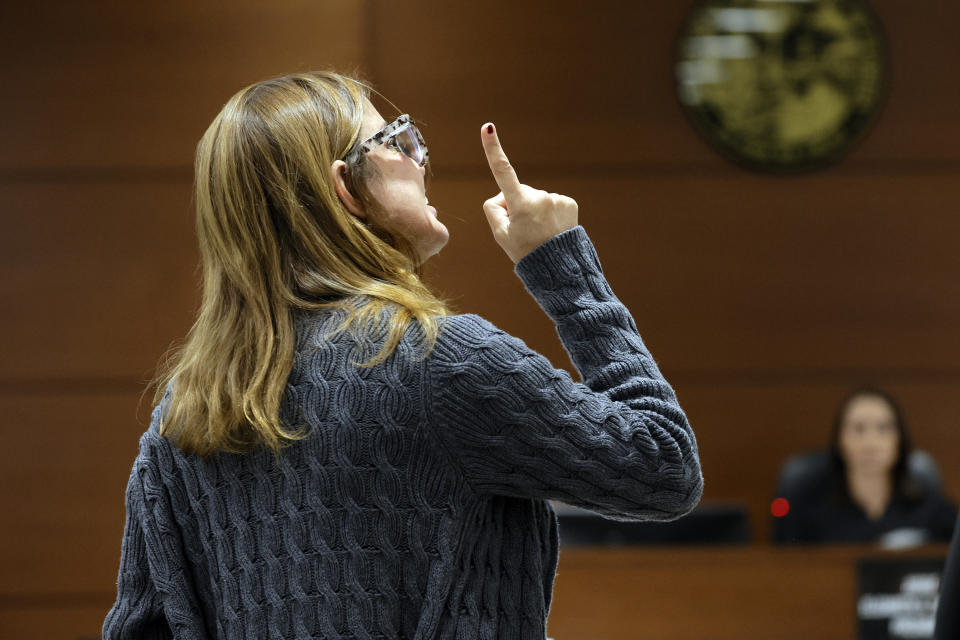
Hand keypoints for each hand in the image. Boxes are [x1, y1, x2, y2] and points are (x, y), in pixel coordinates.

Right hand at [480, 123, 578, 262]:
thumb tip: (503, 194)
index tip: (488, 128)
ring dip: (535, 211)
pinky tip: (551, 228)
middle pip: (519, 192)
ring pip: (536, 198)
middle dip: (518, 206)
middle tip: (523, 231)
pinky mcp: (569, 202)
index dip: (493, 149)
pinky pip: (551, 202)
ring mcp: (556, 199)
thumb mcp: (500, 234)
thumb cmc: (526, 252)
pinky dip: (549, 212)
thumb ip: (493, 209)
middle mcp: (540, 197)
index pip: (503, 172)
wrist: (559, 268)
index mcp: (520, 204)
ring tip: (540, 233)